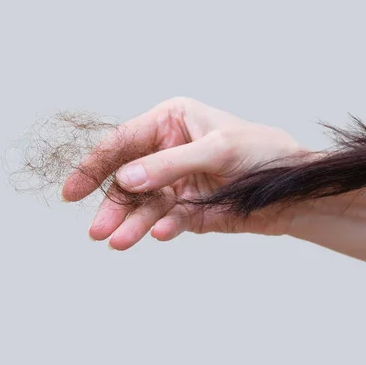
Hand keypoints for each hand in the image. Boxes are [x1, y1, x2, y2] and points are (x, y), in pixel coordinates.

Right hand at [62, 97, 303, 249]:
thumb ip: (172, 164)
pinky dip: (162, 227)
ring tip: (120, 242)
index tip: (71, 191)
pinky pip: (169, 219)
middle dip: (114, 204)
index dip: (95, 166)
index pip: (124, 142)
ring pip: (145, 204)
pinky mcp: (190, 209)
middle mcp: (169, 151)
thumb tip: (125, 178)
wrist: (294, 187)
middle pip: (129, 179)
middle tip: (99, 231)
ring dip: (133, 223)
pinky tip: (157, 234)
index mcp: (172, 122)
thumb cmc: (261, 151)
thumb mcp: (218, 150)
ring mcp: (178, 182)